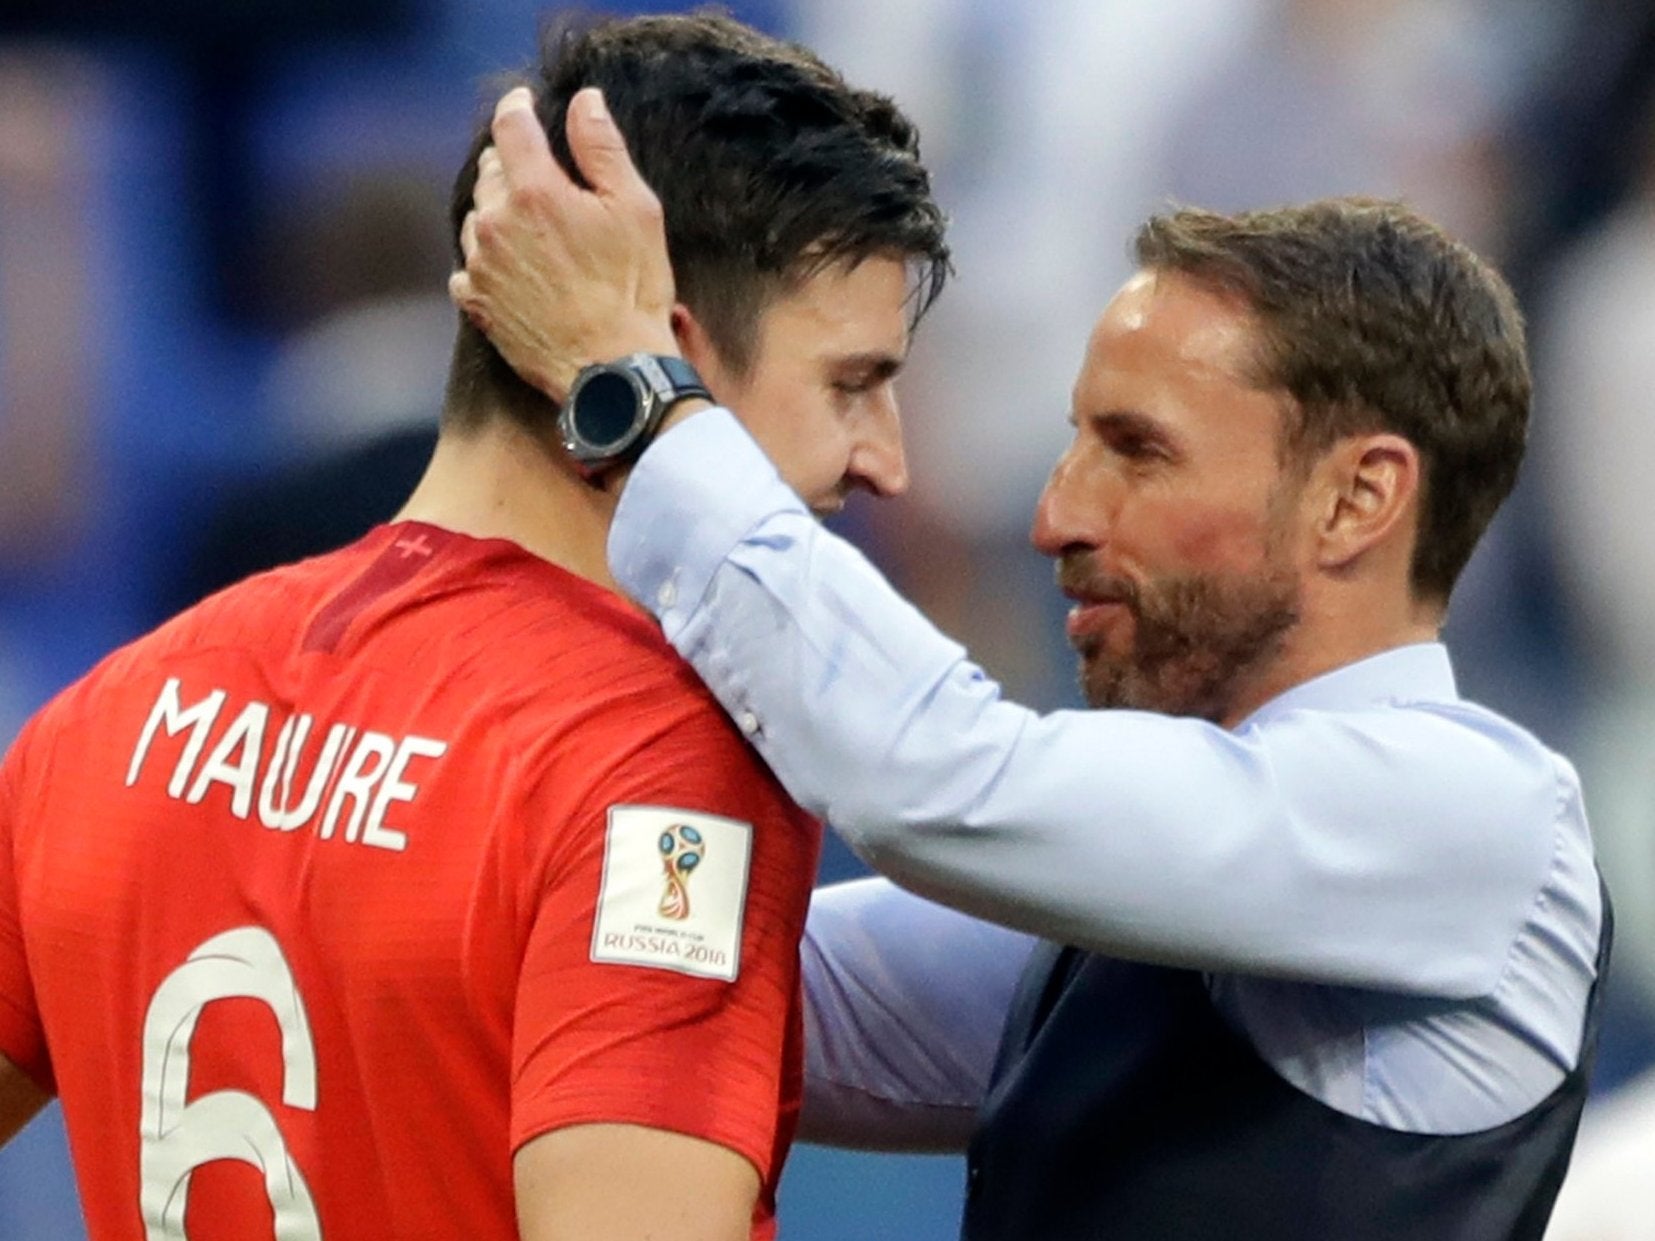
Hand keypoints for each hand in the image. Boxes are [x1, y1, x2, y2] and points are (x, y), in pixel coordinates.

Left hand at [450, 86, 678, 402]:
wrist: (613, 370)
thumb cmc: (632, 291)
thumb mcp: (636, 210)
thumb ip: (603, 149)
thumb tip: (585, 101)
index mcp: (535, 192)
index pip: (511, 126)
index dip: (519, 108)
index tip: (527, 104)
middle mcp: (496, 223)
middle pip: (490, 171)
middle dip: (512, 164)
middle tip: (542, 176)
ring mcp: (480, 265)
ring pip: (477, 217)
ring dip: (498, 212)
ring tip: (533, 229)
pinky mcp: (476, 303)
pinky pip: (469, 266)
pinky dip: (487, 259)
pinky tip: (515, 269)